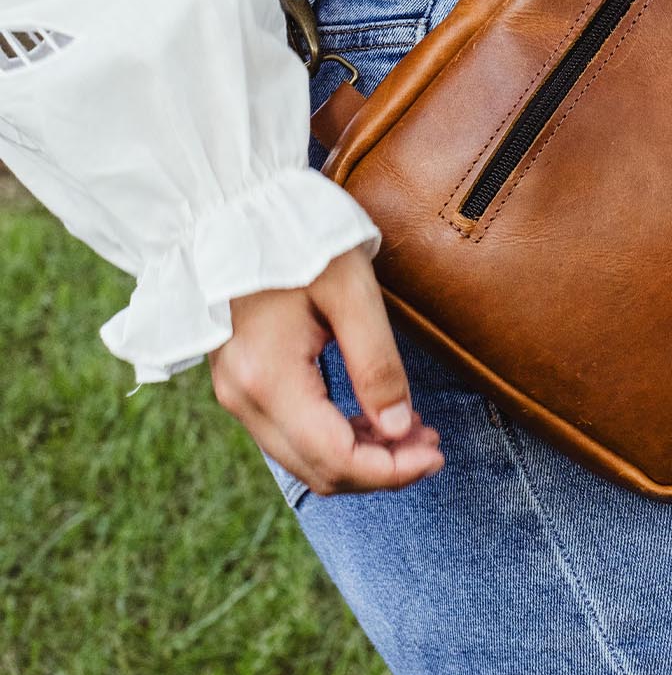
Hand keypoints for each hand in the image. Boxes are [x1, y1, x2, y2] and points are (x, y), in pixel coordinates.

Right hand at [209, 243, 443, 496]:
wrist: (233, 204)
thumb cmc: (295, 235)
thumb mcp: (350, 289)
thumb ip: (376, 362)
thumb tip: (401, 429)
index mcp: (267, 378)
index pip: (336, 459)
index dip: (392, 470)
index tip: (436, 454)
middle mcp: (243, 398)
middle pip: (318, 470)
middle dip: (381, 469)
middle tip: (432, 445)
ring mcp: (235, 392)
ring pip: (303, 458)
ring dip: (361, 456)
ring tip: (413, 432)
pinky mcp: (240, 381)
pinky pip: (291, 433)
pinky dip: (334, 437)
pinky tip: (373, 417)